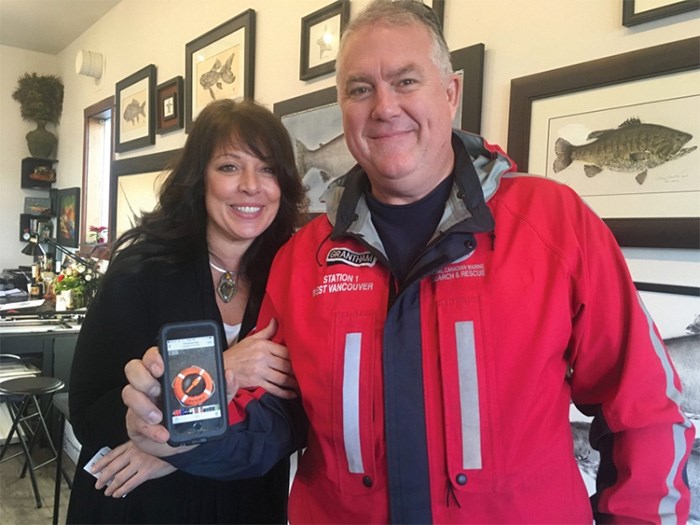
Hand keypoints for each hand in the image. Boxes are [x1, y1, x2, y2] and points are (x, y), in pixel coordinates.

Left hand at [91, 440, 175, 497]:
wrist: (178, 446)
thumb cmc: (165, 444)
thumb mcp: (147, 441)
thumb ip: (136, 447)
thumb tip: (125, 458)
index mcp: (133, 444)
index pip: (112, 454)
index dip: (102, 462)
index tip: (95, 468)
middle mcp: (134, 452)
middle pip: (113, 467)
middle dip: (103, 477)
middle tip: (98, 483)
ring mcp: (140, 462)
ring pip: (120, 477)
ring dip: (111, 486)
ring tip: (107, 491)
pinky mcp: (147, 471)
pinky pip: (131, 483)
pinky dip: (122, 490)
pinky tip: (117, 493)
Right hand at [122, 347, 238, 455]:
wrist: (185, 440)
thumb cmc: (194, 413)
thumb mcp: (213, 400)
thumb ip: (223, 387)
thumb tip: (229, 374)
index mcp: (167, 372)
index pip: (153, 355)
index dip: (153, 356)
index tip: (161, 365)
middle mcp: (150, 383)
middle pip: (133, 368)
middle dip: (142, 377)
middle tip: (157, 389)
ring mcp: (140, 401)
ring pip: (128, 392)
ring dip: (142, 405)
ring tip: (159, 416)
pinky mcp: (135, 421)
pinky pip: (135, 421)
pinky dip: (149, 429)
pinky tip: (162, 434)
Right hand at [225, 318, 297, 398]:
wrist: (222, 366)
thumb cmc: (237, 353)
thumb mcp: (252, 339)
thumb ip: (267, 331)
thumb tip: (276, 321)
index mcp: (264, 346)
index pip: (285, 351)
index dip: (296, 357)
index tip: (304, 360)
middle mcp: (263, 358)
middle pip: (286, 365)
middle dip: (297, 371)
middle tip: (307, 374)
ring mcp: (260, 371)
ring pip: (282, 378)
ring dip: (293, 383)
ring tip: (302, 385)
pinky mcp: (257, 382)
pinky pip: (274, 389)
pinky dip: (284, 393)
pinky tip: (292, 394)